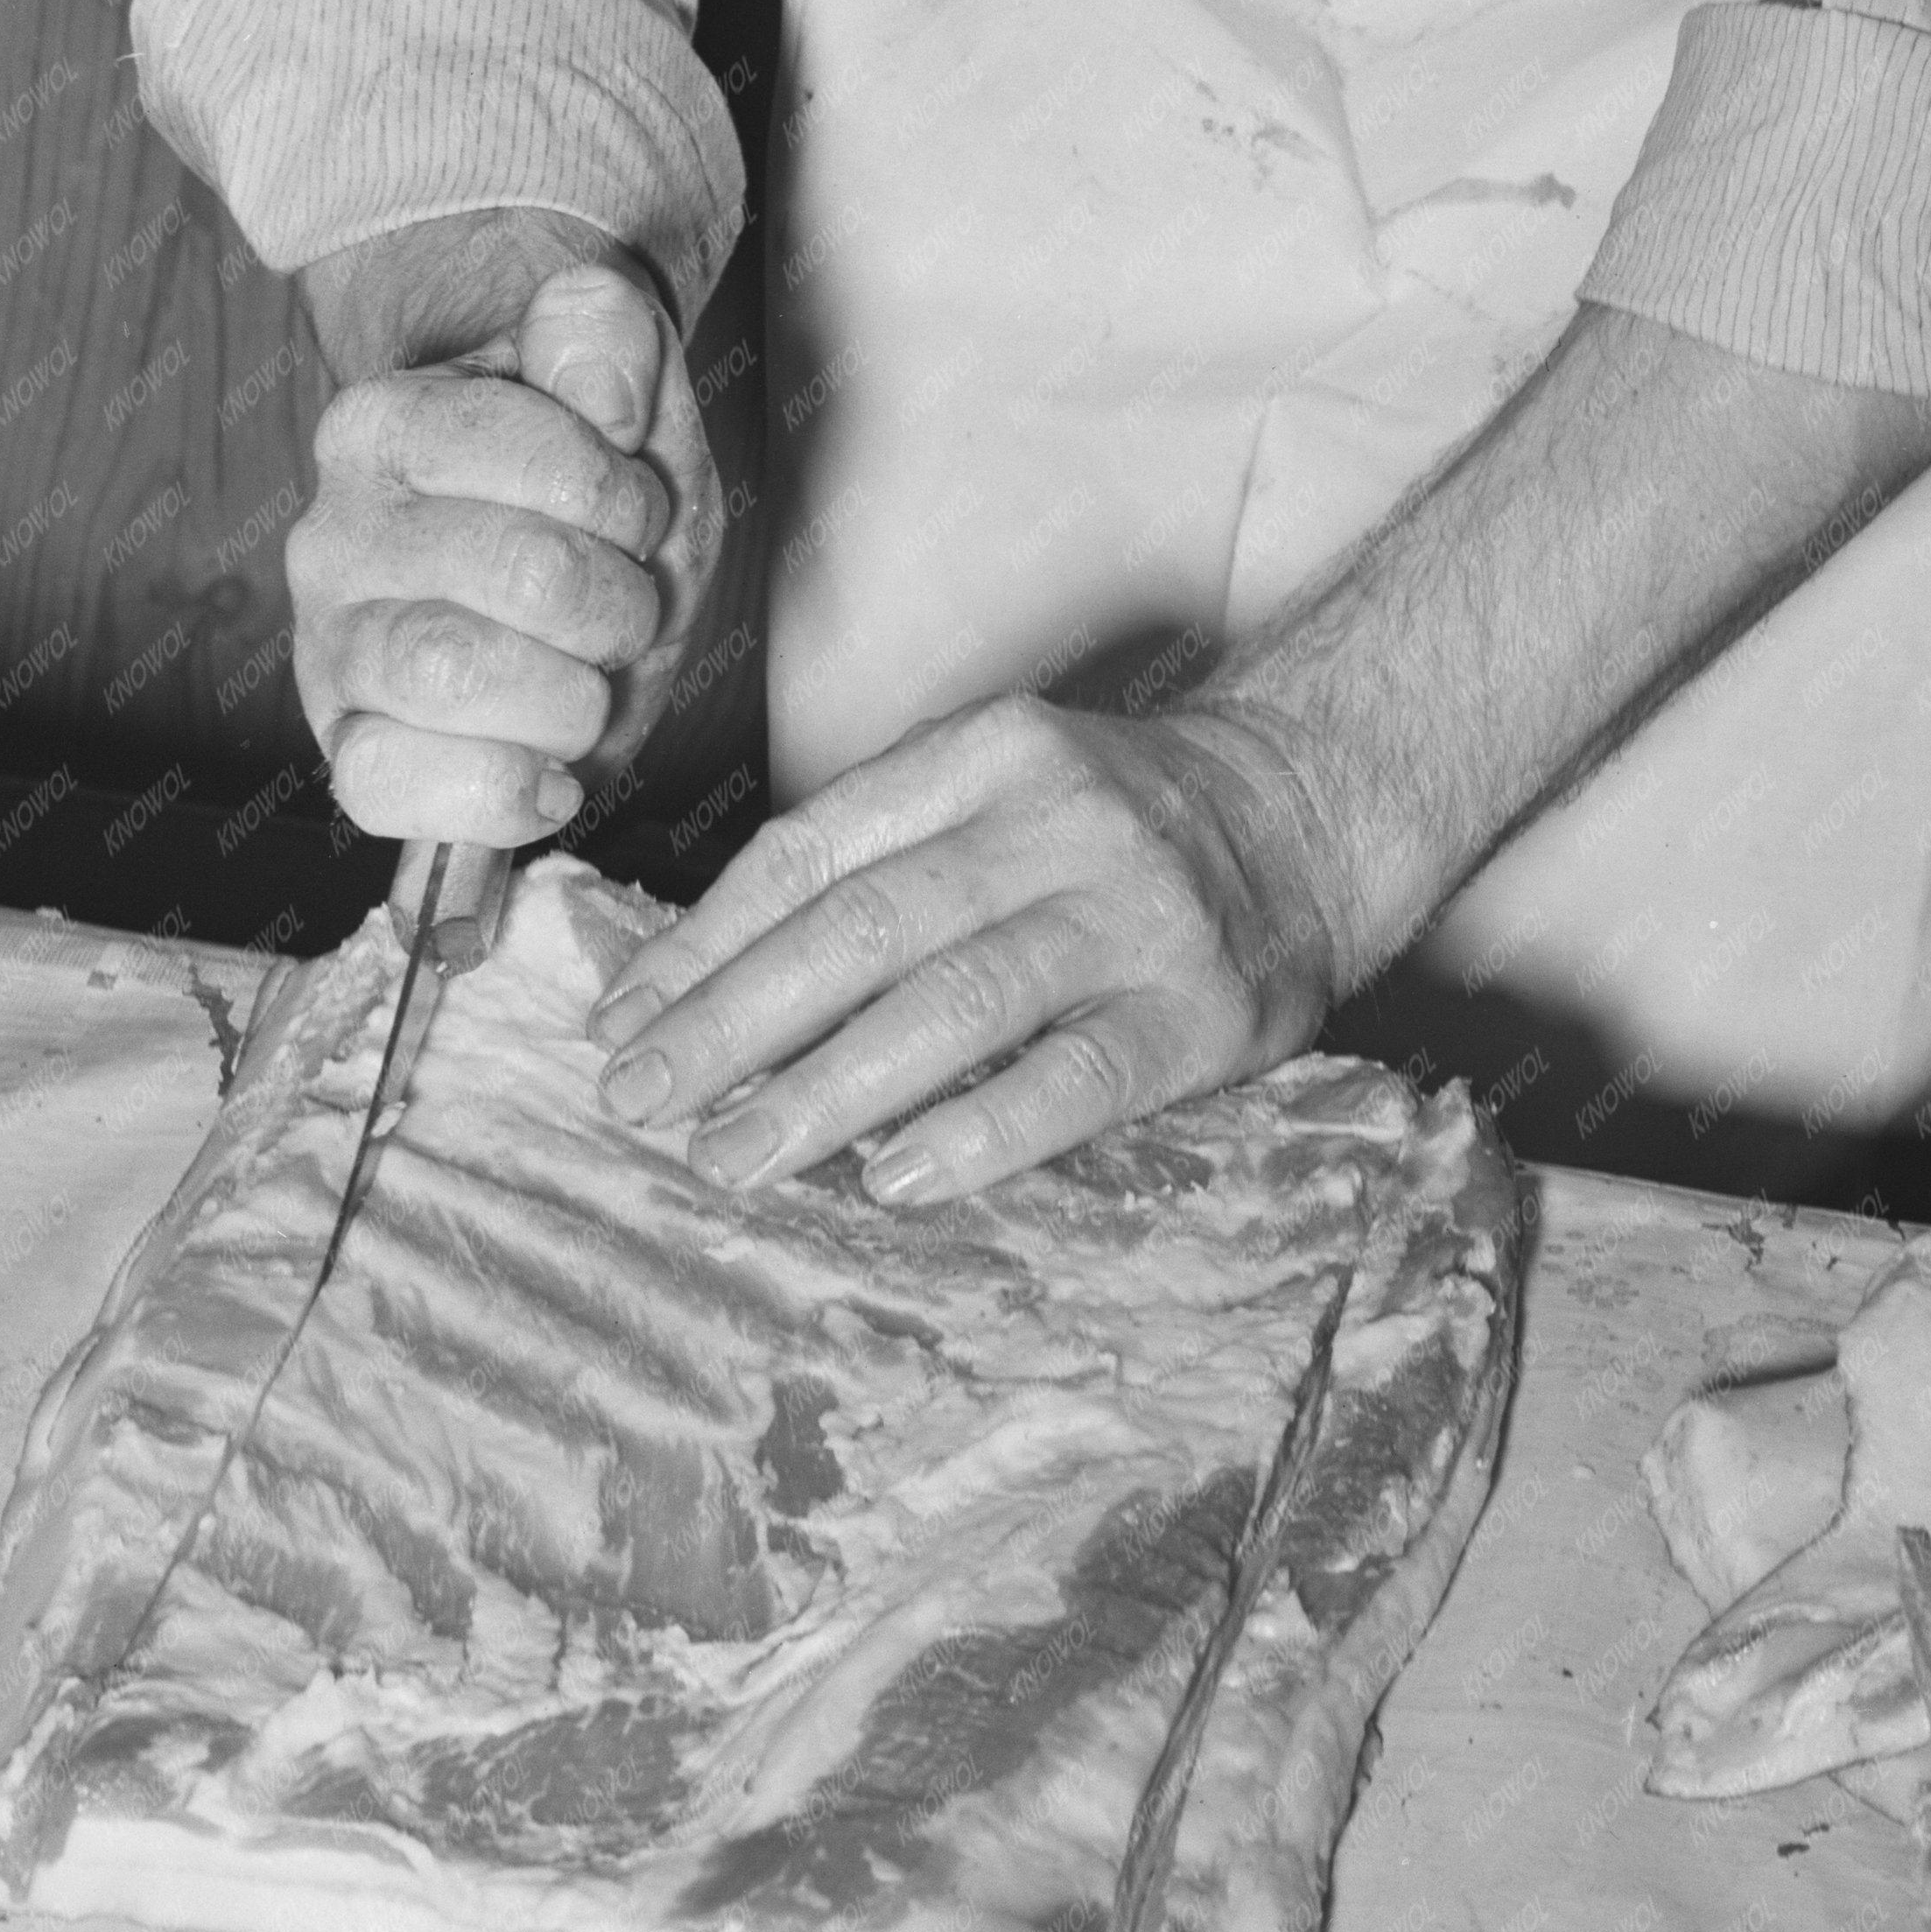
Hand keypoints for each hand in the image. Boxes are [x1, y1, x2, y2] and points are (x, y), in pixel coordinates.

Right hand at [286, 235, 725, 850]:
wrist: (560, 593)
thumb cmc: (585, 491)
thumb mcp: (626, 394)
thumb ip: (610, 339)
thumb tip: (599, 386)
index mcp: (383, 422)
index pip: (535, 453)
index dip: (621, 496)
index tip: (631, 508)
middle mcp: (333, 533)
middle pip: (523, 572)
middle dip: (618, 601)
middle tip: (621, 603)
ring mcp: (330, 648)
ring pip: (456, 673)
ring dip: (573, 692)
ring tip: (583, 680)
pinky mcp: (347, 752)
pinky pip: (393, 786)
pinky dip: (500, 791)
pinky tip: (549, 769)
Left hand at [582, 697, 1349, 1205]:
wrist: (1310, 812)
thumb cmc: (1108, 826)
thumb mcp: (993, 791)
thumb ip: (873, 862)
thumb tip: (690, 981)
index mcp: (984, 752)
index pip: (812, 852)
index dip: (703, 942)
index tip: (620, 1022)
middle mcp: (1057, 819)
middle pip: (863, 926)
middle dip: (733, 1023)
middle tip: (642, 1101)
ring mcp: (1134, 913)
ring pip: (954, 1001)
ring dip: (826, 1089)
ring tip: (733, 1156)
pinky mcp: (1199, 1011)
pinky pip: (1075, 1079)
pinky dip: (978, 1131)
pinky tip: (895, 1180)